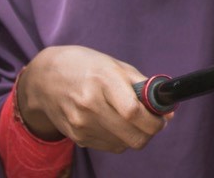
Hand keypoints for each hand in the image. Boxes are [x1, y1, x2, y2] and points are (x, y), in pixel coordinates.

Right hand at [17, 45, 170, 152]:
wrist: (45, 79)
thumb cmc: (87, 67)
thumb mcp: (116, 66)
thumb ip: (145, 87)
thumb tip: (168, 111)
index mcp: (104, 81)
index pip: (133, 112)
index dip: (154, 120)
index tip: (162, 118)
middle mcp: (90, 105)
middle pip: (132, 135)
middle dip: (151, 131)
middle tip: (154, 122)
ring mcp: (81, 124)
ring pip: (124, 144)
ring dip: (136, 135)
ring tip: (133, 119)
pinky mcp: (76, 137)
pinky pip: (110, 147)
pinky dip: (120, 139)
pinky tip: (116, 123)